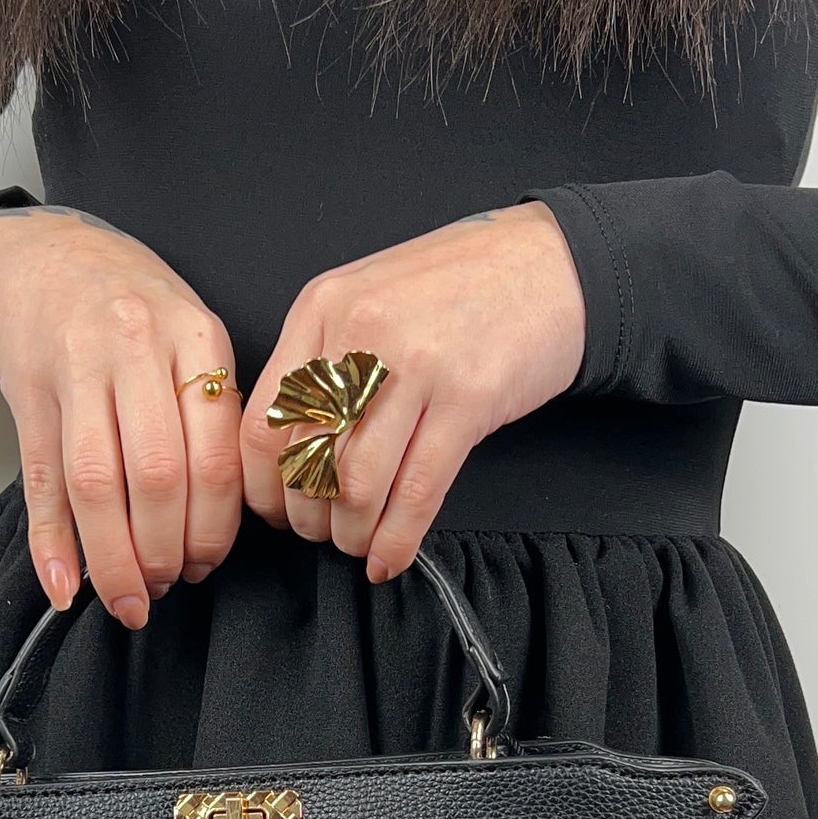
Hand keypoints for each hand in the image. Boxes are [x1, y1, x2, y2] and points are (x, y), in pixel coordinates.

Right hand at [0, 208, 241, 625]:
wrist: (40, 251)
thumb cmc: (129, 302)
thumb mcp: (190, 332)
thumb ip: (212, 411)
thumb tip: (219, 519)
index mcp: (195, 338)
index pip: (214, 457)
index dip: (212, 529)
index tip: (207, 566)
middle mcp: (136, 349)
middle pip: (157, 477)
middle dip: (163, 552)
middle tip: (165, 587)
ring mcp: (75, 368)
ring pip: (95, 484)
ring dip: (112, 558)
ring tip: (125, 598)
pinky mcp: (27, 389)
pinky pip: (40, 479)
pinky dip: (50, 542)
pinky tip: (62, 585)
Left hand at [241, 203, 586, 577]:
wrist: (552, 262)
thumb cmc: (463, 283)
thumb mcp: (371, 297)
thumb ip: (326, 357)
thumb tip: (294, 446)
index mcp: (323, 309)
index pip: (265, 422)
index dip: (265, 486)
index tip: (277, 511)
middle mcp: (361, 335)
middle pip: (306, 460)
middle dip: (309, 517)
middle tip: (322, 534)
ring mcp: (415, 366)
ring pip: (358, 484)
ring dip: (352, 533)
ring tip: (358, 544)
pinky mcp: (468, 399)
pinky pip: (418, 490)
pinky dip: (398, 537)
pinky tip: (391, 556)